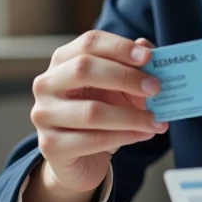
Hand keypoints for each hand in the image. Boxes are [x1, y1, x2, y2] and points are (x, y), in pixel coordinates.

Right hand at [23, 31, 165, 201]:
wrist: (81, 158)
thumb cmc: (101, 114)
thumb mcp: (119, 88)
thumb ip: (133, 67)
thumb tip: (146, 47)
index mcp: (63, 60)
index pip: (89, 43)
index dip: (119, 47)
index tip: (148, 57)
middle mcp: (47, 84)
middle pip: (83, 68)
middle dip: (125, 77)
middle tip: (156, 88)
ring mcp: (44, 114)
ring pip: (91, 111)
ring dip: (131, 116)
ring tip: (156, 120)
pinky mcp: (51, 146)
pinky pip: (93, 140)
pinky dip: (125, 136)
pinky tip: (144, 134)